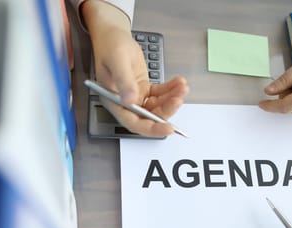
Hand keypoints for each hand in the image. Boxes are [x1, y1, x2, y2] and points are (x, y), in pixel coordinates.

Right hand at [82, 0, 188, 136]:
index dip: (151, 128)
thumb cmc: (110, 46)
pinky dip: (171, 90)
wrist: (113, 35)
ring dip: (171, 98)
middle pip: (149, 117)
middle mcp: (125, 102)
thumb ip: (124, 81)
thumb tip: (131, 101)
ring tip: (182, 87)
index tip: (167, 128)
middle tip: (178, 99)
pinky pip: (160, 94)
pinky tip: (179, 82)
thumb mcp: (118, 61)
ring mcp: (136, 96)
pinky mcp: (144, 89)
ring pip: (158, 106)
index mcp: (114, 101)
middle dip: (166, 110)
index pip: (133, 122)